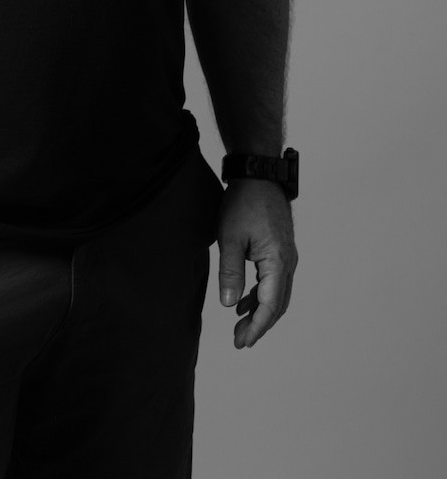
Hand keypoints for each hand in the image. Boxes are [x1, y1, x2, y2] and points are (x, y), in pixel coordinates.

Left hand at [217, 179, 296, 348]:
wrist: (258, 174)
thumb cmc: (244, 201)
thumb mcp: (230, 237)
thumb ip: (230, 272)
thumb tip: (229, 305)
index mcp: (278, 261)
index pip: (270, 306)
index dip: (257, 327)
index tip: (243, 342)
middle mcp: (288, 262)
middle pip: (277, 304)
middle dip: (259, 324)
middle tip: (239, 340)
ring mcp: (286, 255)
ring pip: (276, 293)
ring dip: (259, 310)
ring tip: (239, 324)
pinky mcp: (280, 249)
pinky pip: (274, 280)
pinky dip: (260, 294)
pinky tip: (244, 301)